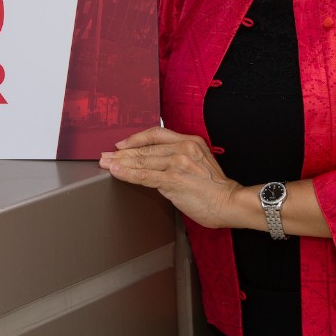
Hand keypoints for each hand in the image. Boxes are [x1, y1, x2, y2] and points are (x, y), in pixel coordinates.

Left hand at [99, 127, 243, 228]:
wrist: (229, 202)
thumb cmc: (217, 188)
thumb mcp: (201, 162)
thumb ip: (180, 159)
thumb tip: (156, 165)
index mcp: (191, 141)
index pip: (156, 134)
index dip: (136, 138)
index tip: (123, 144)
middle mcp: (183, 148)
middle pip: (145, 148)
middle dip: (122, 153)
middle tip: (106, 155)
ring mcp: (177, 163)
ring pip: (142, 161)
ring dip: (119, 163)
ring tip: (106, 163)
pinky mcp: (172, 179)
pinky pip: (143, 176)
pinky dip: (126, 174)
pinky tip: (116, 172)